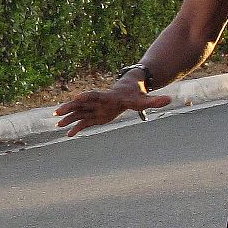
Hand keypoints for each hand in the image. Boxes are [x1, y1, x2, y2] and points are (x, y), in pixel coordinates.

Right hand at [55, 84, 170, 136]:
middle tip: (57, 112)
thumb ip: (155, 100)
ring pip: (79, 113)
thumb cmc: (136, 96)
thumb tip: (170, 100)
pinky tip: (69, 135)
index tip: (76, 98)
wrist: (129, 91)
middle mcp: (97, 102)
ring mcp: (95, 109)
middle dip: (69, 107)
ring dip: (68, 118)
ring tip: (57, 125)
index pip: (94, 95)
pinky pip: (83, 122)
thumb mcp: (145, 99)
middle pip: (81, 104)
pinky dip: (76, 128)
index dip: (85, 97)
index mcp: (107, 97)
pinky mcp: (95, 116)